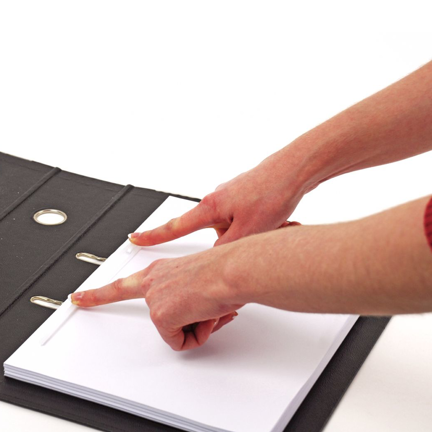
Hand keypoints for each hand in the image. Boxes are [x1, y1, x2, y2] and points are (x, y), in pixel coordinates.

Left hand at [71, 244, 242, 350]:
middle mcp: (152, 283)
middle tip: (177, 309)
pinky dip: (197, 335)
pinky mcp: (162, 316)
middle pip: (157, 317)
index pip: (121, 285)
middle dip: (183, 322)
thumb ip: (192, 300)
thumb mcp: (202, 284)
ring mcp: (155, 299)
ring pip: (175, 332)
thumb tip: (205, 316)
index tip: (79, 297)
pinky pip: (181, 342)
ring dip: (198, 326)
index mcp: (159, 272)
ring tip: (209, 307)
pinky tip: (204, 316)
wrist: (230, 271)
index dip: (98, 294)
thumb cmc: (225, 271)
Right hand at [129, 156, 302, 246]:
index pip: (174, 227)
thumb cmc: (271, 192)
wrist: (295, 169)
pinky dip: (262, 226)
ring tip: (274, 226)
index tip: (136, 238)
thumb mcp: (245, 232)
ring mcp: (233, 198)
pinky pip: (248, 220)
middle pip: (216, 235)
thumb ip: (223, 251)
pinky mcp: (248, 197)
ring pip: (236, 229)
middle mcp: (218, 200)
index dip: (154, 236)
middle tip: (254, 234)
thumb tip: (211, 262)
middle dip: (233, 243)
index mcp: (210, 207)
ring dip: (253, 234)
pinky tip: (279, 221)